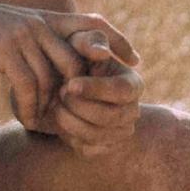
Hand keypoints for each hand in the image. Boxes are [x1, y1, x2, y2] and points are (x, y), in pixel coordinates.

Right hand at [0, 0, 137, 132]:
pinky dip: (31, 107)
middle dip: (79, 93)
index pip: (94, 23)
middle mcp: (40, 23)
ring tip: (46, 125)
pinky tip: (27, 119)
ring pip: (53, 79)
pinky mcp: (5, 49)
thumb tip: (53, 66)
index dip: (117, 40)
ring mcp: (24, 34)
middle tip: (74, 118)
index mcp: (46, 17)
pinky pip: (28, 86)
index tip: (137, 60)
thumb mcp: (12, 29)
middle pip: (76, 63)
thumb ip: (35, 42)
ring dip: (51, 107)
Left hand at [42, 39, 142, 157]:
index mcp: (133, 84)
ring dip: (71, 121)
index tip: (69, 84)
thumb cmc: (74, 58)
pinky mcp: (103, 148)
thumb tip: (102, 53)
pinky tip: (60, 120)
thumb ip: (89, 41)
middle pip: (110, 117)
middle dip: (80, 106)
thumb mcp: (80, 43)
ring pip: (97, 135)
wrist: (64, 87)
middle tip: (59, 93)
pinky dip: (69, 136)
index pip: (122, 91)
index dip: (96, 89)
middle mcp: (132, 111)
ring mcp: (119, 132)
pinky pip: (87, 148)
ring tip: (56, 105)